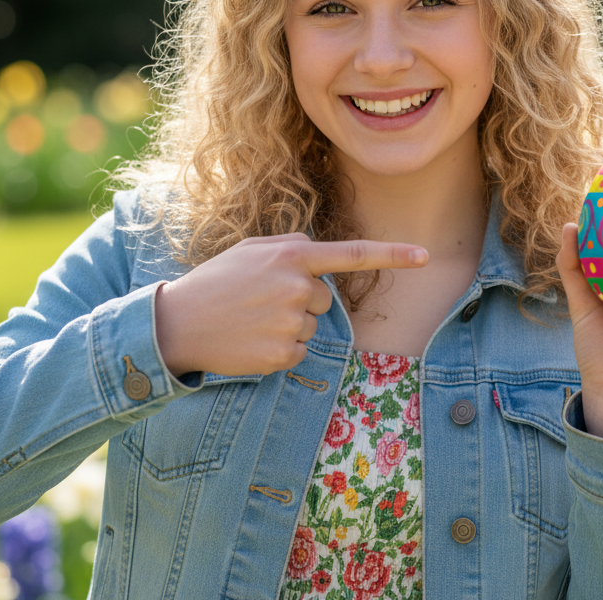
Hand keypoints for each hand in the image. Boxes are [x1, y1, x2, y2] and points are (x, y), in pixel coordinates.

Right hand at [154, 234, 427, 376]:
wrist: (176, 324)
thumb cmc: (216, 282)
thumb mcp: (251, 251)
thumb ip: (291, 248)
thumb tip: (321, 254)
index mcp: (291, 256)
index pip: (353, 254)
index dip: (392, 254)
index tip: (425, 256)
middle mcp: (296, 287)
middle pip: (325, 300)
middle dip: (300, 301)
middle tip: (259, 301)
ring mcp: (289, 323)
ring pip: (311, 328)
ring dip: (287, 327)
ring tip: (250, 320)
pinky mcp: (282, 354)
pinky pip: (299, 353)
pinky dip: (279, 350)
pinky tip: (251, 342)